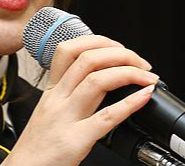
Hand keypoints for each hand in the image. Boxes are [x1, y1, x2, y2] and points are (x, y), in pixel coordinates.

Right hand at [4, 35, 158, 165]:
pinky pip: (106, 117)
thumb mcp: (49, 108)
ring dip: (127, 73)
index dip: (97, 42)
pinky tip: (143, 97)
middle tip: (139, 62)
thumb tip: (100, 79)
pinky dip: (130, 104)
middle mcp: (58, 97)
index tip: (118, 49)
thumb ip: (69, 92)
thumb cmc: (39, 142)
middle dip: (119, 53)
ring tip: (146, 76)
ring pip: (96, 81)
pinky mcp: (76, 139)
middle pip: (86, 59)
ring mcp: (66, 117)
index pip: (68, 49)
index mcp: (52, 89)